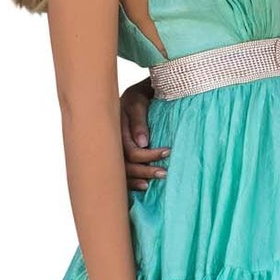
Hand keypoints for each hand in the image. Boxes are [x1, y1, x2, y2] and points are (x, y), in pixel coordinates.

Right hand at [121, 76, 169, 191]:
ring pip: (122, 172)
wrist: (137, 93)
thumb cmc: (139, 96)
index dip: (148, 155)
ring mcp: (113, 150)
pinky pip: (121, 174)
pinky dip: (132, 183)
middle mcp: (112, 142)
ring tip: (154, 182)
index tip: (167, 152)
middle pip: (125, 165)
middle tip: (164, 173)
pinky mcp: (118, 156)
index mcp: (115, 129)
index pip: (130, 151)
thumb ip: (139, 121)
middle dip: (145, 171)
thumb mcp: (138, 101)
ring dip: (139, 179)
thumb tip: (143, 143)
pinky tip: (144, 186)